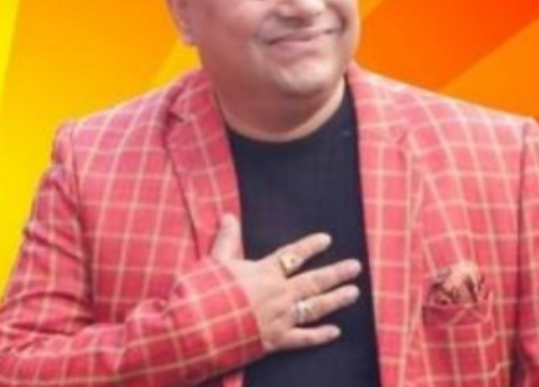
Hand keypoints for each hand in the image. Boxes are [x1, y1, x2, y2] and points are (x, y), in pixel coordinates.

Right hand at [210, 214, 360, 352]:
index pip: (293, 255)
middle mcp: (279, 293)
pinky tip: (335, 332)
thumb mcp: (216, 260)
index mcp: (265, 272)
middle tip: (355, 267)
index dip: (310, 246)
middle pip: (313, 281)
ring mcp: (280, 317)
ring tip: (354, 292)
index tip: (326, 239)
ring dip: (336, 299)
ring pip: (315, 307)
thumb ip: (227, 239)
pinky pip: (303, 338)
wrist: (201, 326)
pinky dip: (319, 336)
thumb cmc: (207, 291)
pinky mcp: (276, 340)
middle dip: (336, 273)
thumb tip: (229, 216)